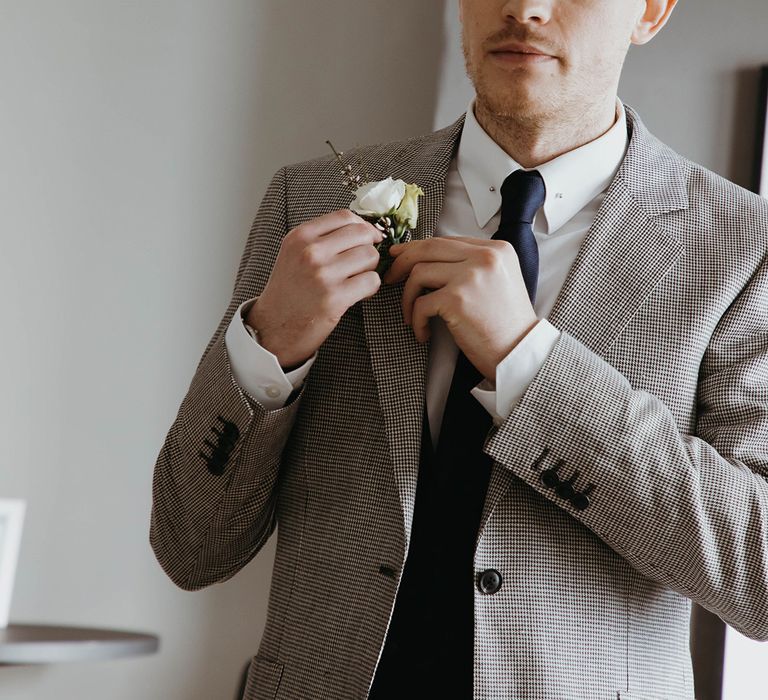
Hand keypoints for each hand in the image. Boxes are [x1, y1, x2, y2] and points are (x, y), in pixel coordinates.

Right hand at [248, 209, 384, 367]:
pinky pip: (372, 281)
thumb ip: (322, 238)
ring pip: (370, 256)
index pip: (345, 217)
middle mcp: (310, 251)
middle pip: (362, 234)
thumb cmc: (289, 291)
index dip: (364, 226)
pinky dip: (370, 288)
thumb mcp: (294, 253)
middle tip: (362, 263)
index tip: (368, 237)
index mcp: (300, 236)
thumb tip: (362, 228)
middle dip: (369, 247)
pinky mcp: (335, 297)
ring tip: (357, 280)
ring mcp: (322, 274)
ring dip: (370, 269)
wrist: (273, 327)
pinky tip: (358, 294)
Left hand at [382, 236, 538, 382]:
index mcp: (496, 249)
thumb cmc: (506, 324)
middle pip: (428, 248)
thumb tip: (428, 258)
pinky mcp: (457, 298)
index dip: (417, 248)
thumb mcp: (498, 281)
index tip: (400, 257)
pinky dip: (416, 321)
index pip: (445, 240)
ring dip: (408, 297)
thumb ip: (471, 265)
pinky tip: (423, 333)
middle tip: (390, 277)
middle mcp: (485, 256)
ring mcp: (470, 275)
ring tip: (412, 316)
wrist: (519, 353)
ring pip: (418, 273)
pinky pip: (420, 304)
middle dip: (402, 262)